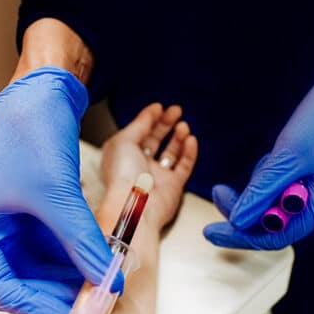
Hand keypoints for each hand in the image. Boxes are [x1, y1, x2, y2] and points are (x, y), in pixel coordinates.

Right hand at [0, 67, 114, 313]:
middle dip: (51, 293)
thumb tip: (106, 278)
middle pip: (14, 277)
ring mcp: (4, 218)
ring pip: (33, 264)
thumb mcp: (59, 195)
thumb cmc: (34, 132)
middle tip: (87, 306)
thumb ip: (82, 240)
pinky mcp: (26, 210)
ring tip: (95, 287)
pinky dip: (67, 256)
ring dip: (63, 276)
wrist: (43, 91)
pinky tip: (92, 264)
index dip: (32, 304)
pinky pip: (45, 245)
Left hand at [101, 103, 197, 229]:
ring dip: (178, 137)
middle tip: (175, 111)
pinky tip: (191, 140)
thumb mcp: (124, 139)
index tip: (159, 107)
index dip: (149, 118)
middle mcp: (139, 165)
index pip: (138, 132)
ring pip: (171, 152)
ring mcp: (157, 176)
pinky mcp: (173, 186)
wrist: (135, 206)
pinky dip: (189, 152)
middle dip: (166, 123)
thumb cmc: (122, 177)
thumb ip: (140, 124)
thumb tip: (151, 112)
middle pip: (155, 139)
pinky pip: (184, 166)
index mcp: (123, 154)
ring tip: (183, 125)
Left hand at [204, 45, 313, 249]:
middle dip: (247, 207)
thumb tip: (237, 221)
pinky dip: (274, 173)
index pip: (277, 235)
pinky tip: (277, 153)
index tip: (210, 231)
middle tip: (219, 190)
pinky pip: (288, 182)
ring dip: (262, 185)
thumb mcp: (289, 154)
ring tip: (269, 156)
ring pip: (279, 199)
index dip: (241, 235)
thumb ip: (262, 190)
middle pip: (277, 220)